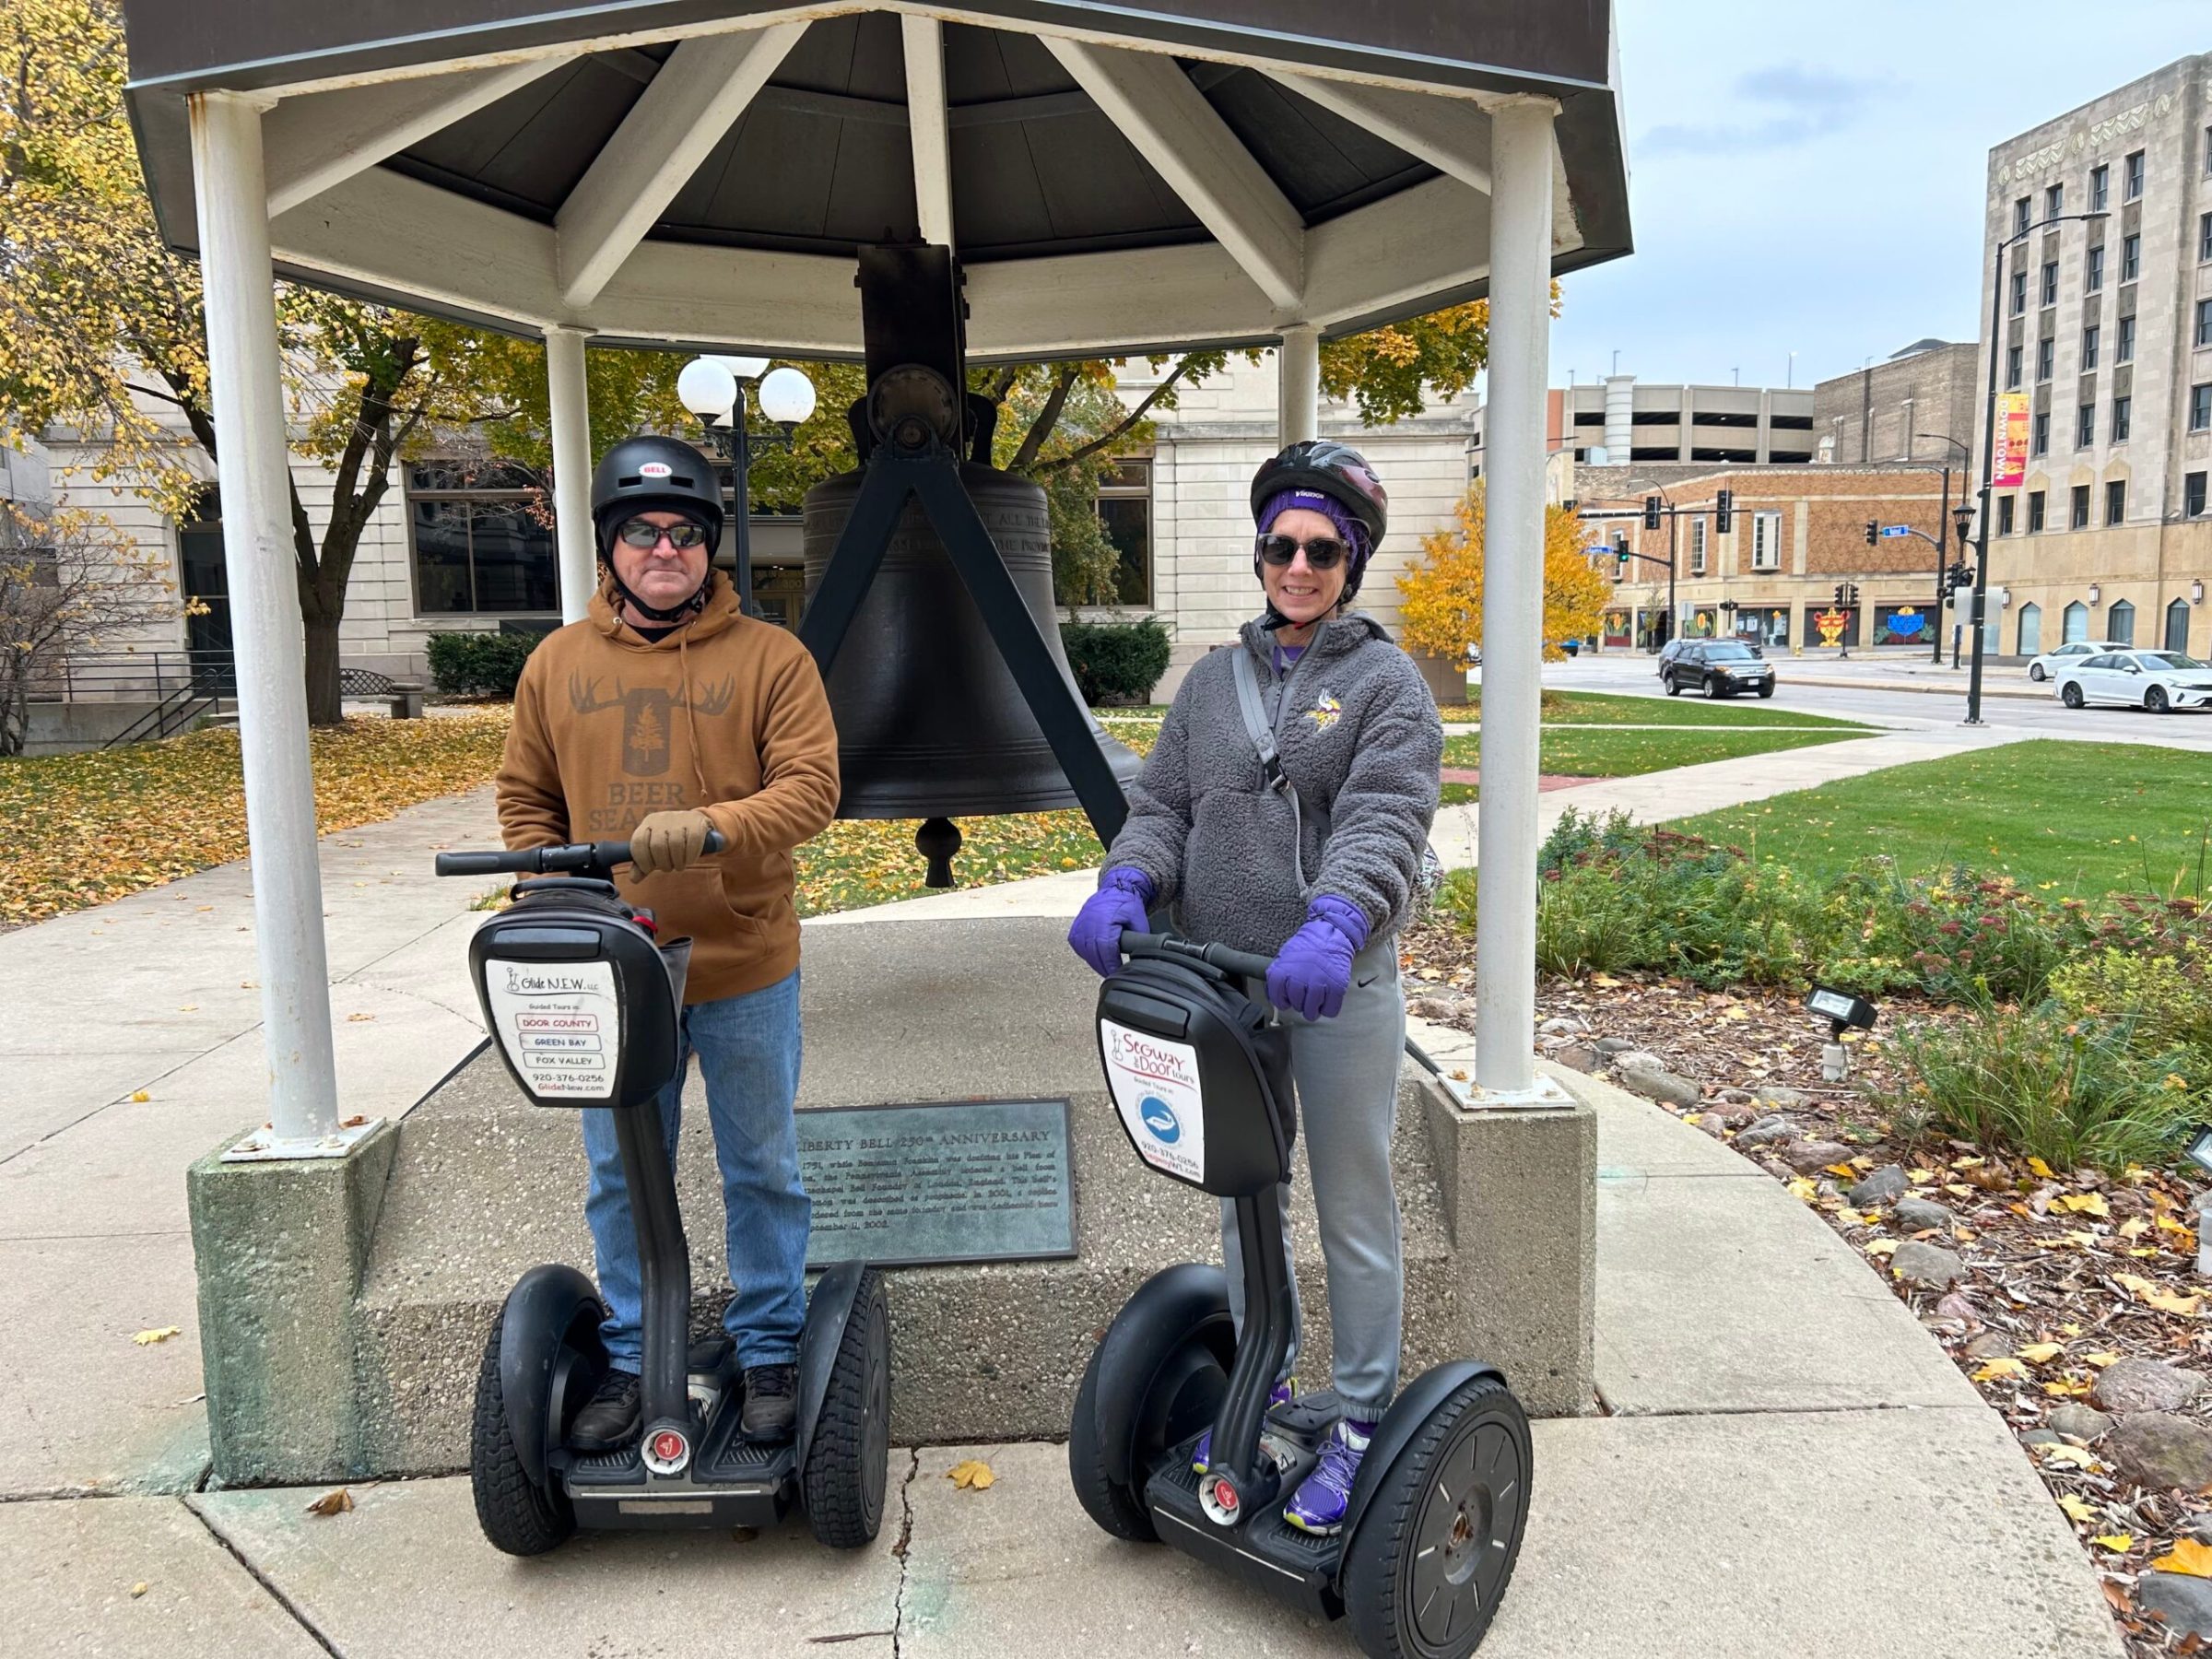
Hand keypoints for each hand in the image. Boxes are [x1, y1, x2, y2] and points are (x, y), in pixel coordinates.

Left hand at [629, 810, 713, 875]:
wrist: (695, 822)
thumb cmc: (670, 840)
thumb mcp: (654, 851)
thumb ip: (643, 865)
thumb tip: (634, 879)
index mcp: (648, 823)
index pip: (638, 842)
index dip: (642, 859)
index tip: (648, 868)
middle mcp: (662, 819)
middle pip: (657, 846)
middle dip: (662, 863)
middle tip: (667, 868)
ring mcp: (679, 819)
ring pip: (676, 844)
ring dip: (677, 862)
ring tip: (679, 866)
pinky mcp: (696, 822)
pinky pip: (692, 842)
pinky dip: (690, 856)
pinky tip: (689, 860)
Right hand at [1068, 868, 1153, 976]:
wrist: (1115, 890)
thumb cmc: (1127, 904)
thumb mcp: (1139, 920)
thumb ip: (1140, 937)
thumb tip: (1142, 954)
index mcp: (1105, 919)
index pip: (1105, 947)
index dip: (1110, 963)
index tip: (1116, 972)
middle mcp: (1089, 921)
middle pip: (1093, 952)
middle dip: (1102, 966)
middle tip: (1111, 974)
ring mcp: (1080, 923)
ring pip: (1084, 950)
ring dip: (1094, 962)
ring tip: (1104, 968)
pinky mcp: (1076, 927)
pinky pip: (1077, 945)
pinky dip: (1086, 953)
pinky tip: (1094, 958)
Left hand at [1265, 897, 1368, 1020]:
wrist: (1330, 934)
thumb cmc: (1307, 947)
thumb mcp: (1284, 957)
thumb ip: (1277, 977)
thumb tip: (1275, 997)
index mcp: (1282, 971)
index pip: (1277, 1000)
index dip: (1283, 1002)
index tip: (1287, 999)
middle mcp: (1299, 978)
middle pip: (1296, 1006)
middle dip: (1300, 1003)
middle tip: (1305, 993)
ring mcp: (1318, 983)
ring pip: (1311, 1013)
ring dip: (1313, 1009)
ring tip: (1315, 997)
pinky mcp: (1337, 986)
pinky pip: (1330, 1011)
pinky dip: (1328, 1009)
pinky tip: (1327, 999)